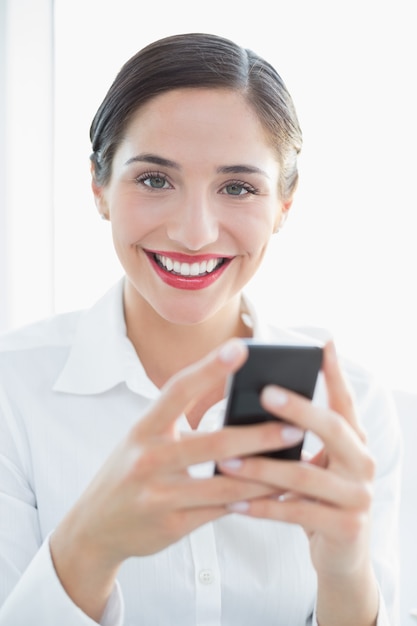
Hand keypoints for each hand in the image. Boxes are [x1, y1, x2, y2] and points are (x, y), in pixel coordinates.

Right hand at [50, 339, 301, 619]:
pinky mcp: (171, 525)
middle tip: (294, 426)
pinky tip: (275, 492)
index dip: (209, 368)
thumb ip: (182, 423)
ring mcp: (159, 495)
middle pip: (215, 443)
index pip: (178, 390)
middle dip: (259, 435)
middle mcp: (148, 459)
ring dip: (266, 474)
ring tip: (298, 462)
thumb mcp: (145, 440)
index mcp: (143, 429)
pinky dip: (252, 501)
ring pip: (226, 483)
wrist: (95, 527)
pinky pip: (222, 511)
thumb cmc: (130, 471)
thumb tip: (238, 406)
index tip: (241, 349)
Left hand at [218, 341, 375, 578]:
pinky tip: (233, 503)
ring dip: (262, 468)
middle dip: (299, 409)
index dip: (335, 374)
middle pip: (334, 429)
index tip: (323, 344)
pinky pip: (296, 514)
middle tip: (266, 392)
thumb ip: (296, 440)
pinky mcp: (346, 528)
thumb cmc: (318, 499)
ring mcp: (359, 498)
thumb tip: (257, 403)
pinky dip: (262, 508)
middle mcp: (363, 464)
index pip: (345, 402)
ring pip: (305, 476)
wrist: (343, 557)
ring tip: (226, 461)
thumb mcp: (313, 465)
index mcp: (355, 444)